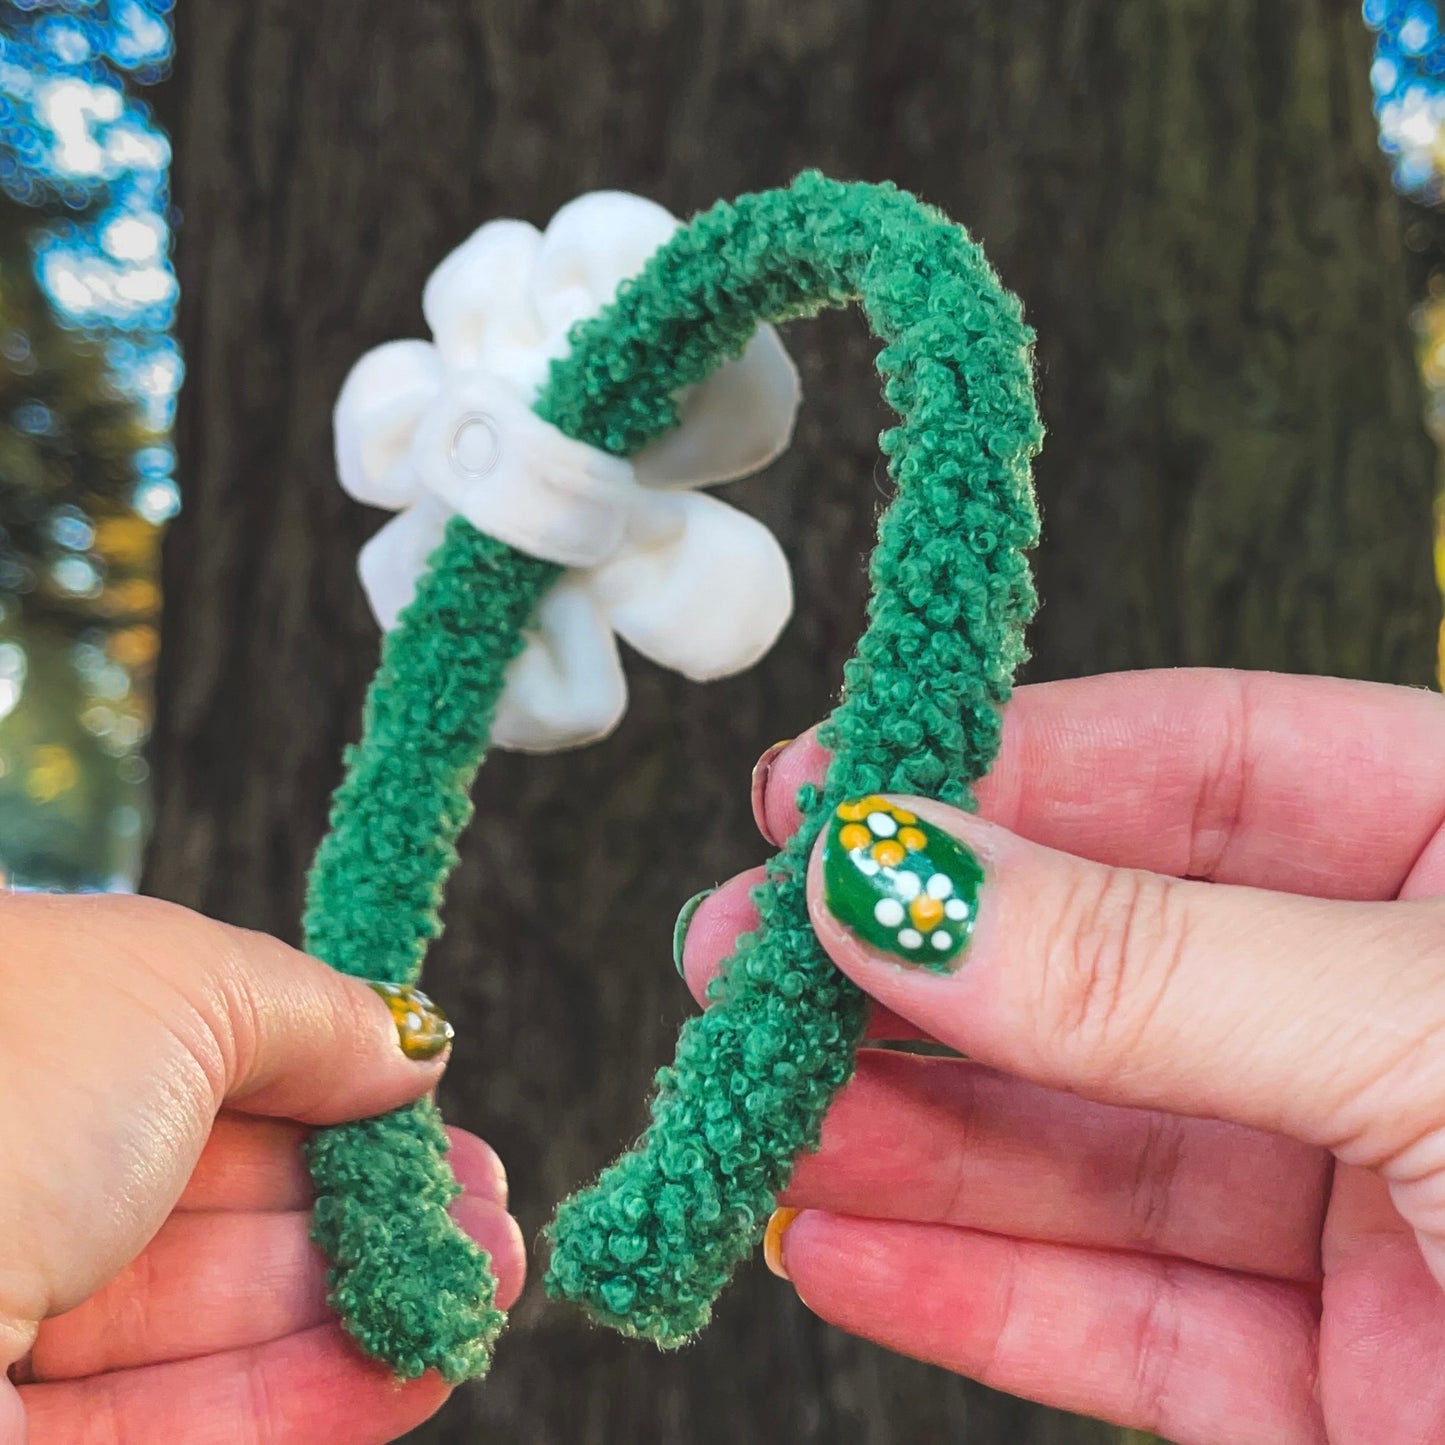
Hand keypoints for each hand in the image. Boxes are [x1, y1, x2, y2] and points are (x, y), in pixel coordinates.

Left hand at [0, 894, 524, 1443]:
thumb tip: (410, 1043)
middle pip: (228, 1218)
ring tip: (488, 1284)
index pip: (211, 1091)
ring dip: (374, 1310)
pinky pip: (198, 1432)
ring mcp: (9, 1344)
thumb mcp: (181, 986)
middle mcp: (11, 1199)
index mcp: (37, 1061)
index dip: (338, 1105)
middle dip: (377, 1216)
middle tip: (489, 1221)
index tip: (437, 1120)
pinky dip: (323, 1401)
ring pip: (224, 1334)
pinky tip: (419, 1366)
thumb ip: (312, 1015)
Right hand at [680, 670, 1444, 1444]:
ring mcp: (1383, 1217)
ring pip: (1091, 1151)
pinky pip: (1123, 1327)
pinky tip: (836, 1236)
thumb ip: (1156, 965)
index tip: (829, 794)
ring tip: (754, 1100)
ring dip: (907, 1129)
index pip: (1207, 764)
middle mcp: (1420, 1027)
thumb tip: (900, 879)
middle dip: (919, 962)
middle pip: (1112, 963)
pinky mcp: (1350, 1398)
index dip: (1005, 768)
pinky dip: (966, 1289)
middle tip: (740, 954)